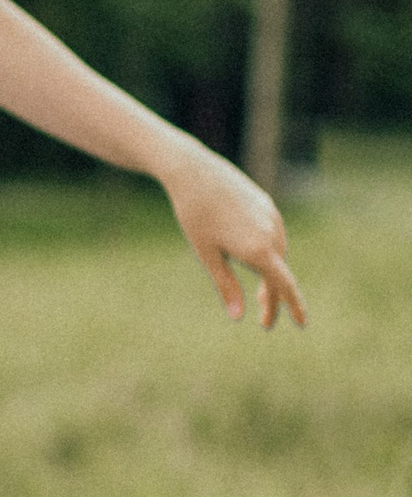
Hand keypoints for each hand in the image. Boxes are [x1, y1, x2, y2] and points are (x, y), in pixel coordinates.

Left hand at [167, 153, 306, 329]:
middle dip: (272, 298)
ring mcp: (272, 217)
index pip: (283, 285)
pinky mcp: (267, 205)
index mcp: (257, 249)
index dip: (293, 306)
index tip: (302, 324)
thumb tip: (237, 317)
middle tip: (264, 322)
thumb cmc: (195, 215)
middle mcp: (271, 233)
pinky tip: (256, 261)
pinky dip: (269, 255)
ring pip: (278, 254)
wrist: (194, 172)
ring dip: (270, 276)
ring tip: (259, 296)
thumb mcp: (207, 254)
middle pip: (279, 273)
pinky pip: (274, 236)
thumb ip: (225, 285)